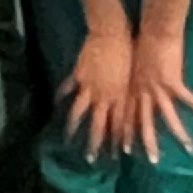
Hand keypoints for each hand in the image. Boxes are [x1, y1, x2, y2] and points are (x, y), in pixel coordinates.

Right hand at [60, 27, 135, 153]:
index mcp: (121, 96)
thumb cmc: (130, 51)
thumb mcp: (134, 76)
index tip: (118, 155)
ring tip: (67, 139)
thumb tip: (136, 107)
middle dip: (95, 143)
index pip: (120, 124)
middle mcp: (104, 96)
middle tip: (91, 159)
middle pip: (99, 124)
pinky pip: (68, 89)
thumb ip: (131, 93)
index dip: (119, 140)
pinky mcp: (79, 75)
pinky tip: (56, 105)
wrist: (113, 33)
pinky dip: (61, 97)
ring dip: (73, 127)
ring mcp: (89, 87)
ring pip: (79, 112)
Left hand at [128, 30, 192, 152]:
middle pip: (145, 125)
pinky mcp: (172, 81)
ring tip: (190, 149)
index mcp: (132, 90)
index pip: (127, 118)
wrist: (152, 30)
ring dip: (180, 135)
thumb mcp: (129, 65)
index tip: (124, 151)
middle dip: (148, 144)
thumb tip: (130, 88)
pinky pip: (188, 99)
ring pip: (168, 118)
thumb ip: (131, 80)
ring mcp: (158, 89)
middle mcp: (143, 93)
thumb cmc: (140, 43)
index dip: (126, 135)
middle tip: (153, 162)